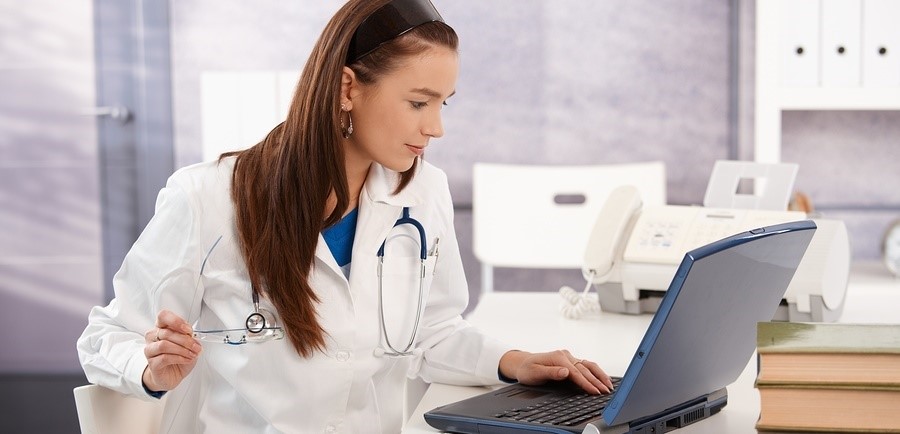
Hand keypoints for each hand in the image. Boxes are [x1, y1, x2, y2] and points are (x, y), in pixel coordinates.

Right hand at [142, 309, 201, 391]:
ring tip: (192, 354)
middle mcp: (153, 336)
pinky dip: (179, 358)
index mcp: (161, 327)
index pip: (163, 316)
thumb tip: (193, 336)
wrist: (172, 375)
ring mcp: (150, 350)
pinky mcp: (151, 363)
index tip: (188, 330)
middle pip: (167, 332)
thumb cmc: (179, 357)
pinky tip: (187, 359)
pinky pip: (164, 358)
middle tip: (196, 347)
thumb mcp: (188, 344)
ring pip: (164, 345)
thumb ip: (189, 337)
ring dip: (182, 349)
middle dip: (186, 340)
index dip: (176, 321)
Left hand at [499, 349, 613, 394]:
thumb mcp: (535, 373)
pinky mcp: (570, 361)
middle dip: (597, 381)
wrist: (522, 363)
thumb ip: (551, 372)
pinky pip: (586, 366)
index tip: (595, 391)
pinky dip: (595, 372)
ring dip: (600, 375)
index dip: (586, 383)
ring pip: (588, 365)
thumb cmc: (527, 370)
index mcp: (558, 357)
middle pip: (585, 369)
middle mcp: (565, 355)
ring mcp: (569, 357)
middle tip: (606, 391)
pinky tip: (602, 378)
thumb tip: (566, 372)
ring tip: (609, 385)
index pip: (576, 372)